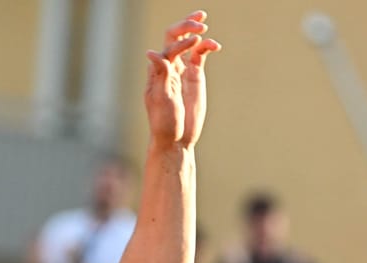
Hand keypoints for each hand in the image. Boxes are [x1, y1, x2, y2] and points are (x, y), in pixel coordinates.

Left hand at [145, 11, 219, 147]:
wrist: (176, 139)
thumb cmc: (163, 122)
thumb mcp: (160, 98)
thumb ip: (160, 74)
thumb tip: (151, 52)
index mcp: (157, 70)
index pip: (169, 46)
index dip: (182, 42)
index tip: (195, 42)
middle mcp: (169, 66)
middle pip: (175, 37)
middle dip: (186, 25)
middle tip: (200, 20)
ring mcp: (182, 70)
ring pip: (188, 43)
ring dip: (195, 31)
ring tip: (204, 25)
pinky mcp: (195, 76)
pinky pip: (200, 56)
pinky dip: (207, 47)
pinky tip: (215, 46)